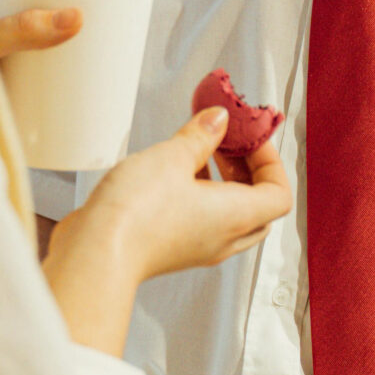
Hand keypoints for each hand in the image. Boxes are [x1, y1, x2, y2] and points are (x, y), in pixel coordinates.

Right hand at [42, 112, 290, 354]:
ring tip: (200, 152)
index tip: (248, 138)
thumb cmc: (136, 212)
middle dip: (249, 171)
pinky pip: (202, 222)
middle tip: (229, 143)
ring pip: (229, 216)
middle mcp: (223, 238)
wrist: (95, 254)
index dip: (270, 161)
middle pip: (259, 207)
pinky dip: (200, 197)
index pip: (279, 193)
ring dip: (223, 183)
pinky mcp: (173, 249)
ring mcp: (198, 248)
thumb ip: (201, 135)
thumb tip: (219, 120)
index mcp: (236, 216)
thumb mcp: (172, 157)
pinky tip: (175, 173)